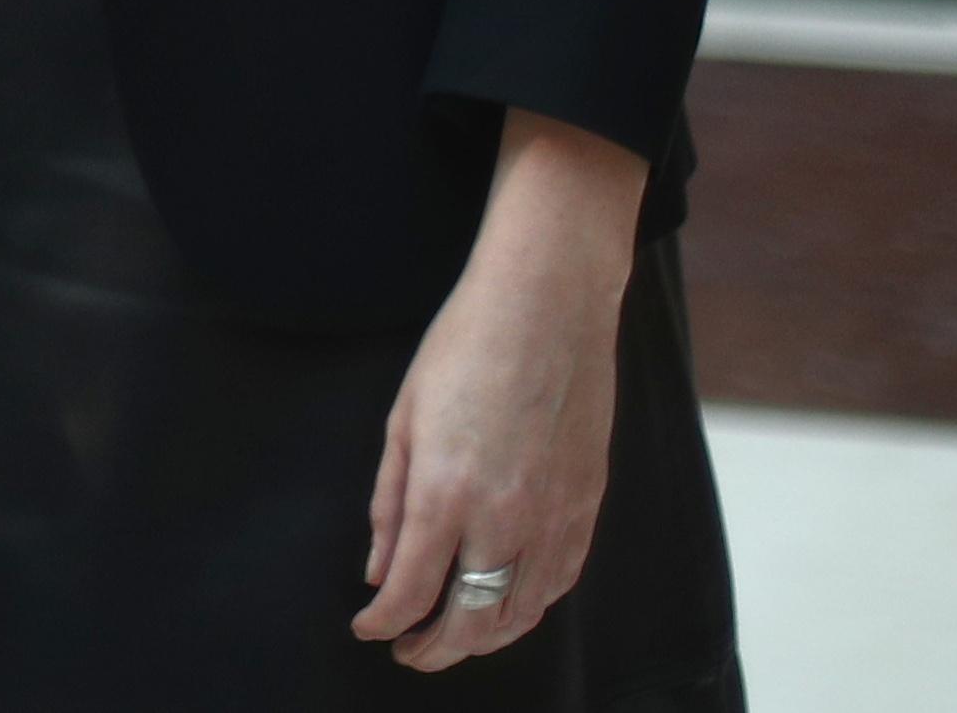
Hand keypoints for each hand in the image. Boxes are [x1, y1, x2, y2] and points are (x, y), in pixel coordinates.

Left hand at [358, 109, 646, 671]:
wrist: (548, 305)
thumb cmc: (465, 347)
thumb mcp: (403, 419)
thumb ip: (390, 504)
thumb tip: (380, 572)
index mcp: (445, 493)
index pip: (411, 592)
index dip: (385, 622)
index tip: (368, 628)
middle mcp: (504, 517)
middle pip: (469, 620)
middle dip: (433, 648)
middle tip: (408, 651)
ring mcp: (554, 516)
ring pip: (521, 612)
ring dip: (482, 636)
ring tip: (451, 637)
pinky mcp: (588, 505)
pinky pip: (560, 582)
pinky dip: (530, 607)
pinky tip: (507, 604)